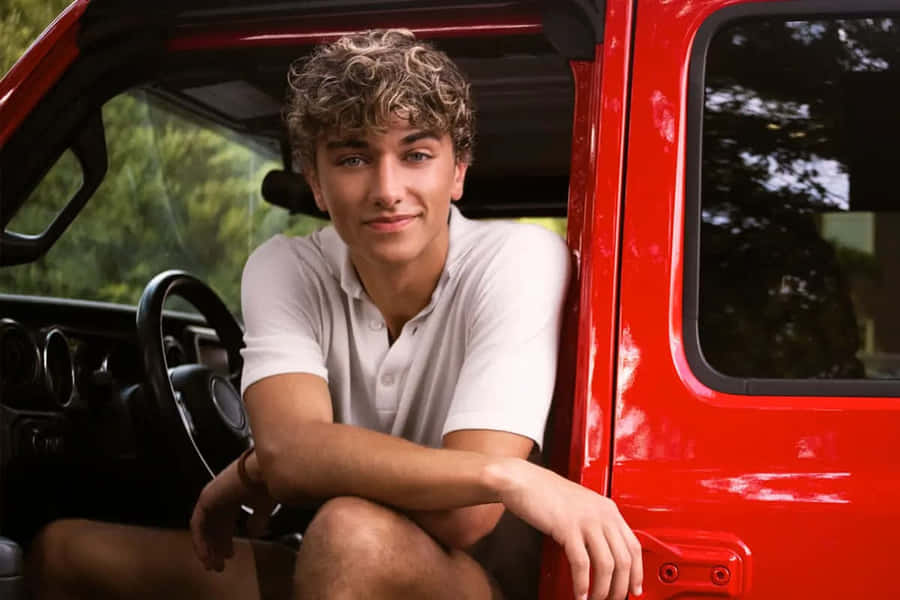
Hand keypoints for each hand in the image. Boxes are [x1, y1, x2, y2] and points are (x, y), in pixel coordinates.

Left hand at [189, 459, 277, 571]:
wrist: (261, 472)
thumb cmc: (267, 486)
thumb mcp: (264, 508)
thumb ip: (257, 521)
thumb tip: (253, 533)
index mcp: (235, 496)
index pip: (225, 521)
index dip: (226, 540)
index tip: (230, 556)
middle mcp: (221, 496)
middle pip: (214, 526)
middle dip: (216, 547)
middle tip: (218, 566)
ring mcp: (211, 497)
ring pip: (204, 527)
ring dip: (207, 547)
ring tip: (211, 566)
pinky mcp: (205, 500)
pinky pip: (197, 525)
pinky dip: (200, 541)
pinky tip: (205, 555)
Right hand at [491, 458, 642, 599]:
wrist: (523, 480)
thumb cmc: (546, 492)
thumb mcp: (581, 506)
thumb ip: (596, 524)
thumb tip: (604, 552)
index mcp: (608, 509)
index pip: (634, 546)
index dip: (637, 572)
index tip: (634, 588)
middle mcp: (602, 514)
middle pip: (624, 559)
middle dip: (620, 587)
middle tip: (613, 599)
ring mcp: (586, 521)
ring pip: (606, 565)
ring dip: (602, 589)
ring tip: (594, 599)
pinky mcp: (568, 528)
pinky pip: (581, 563)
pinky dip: (582, 583)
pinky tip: (579, 593)